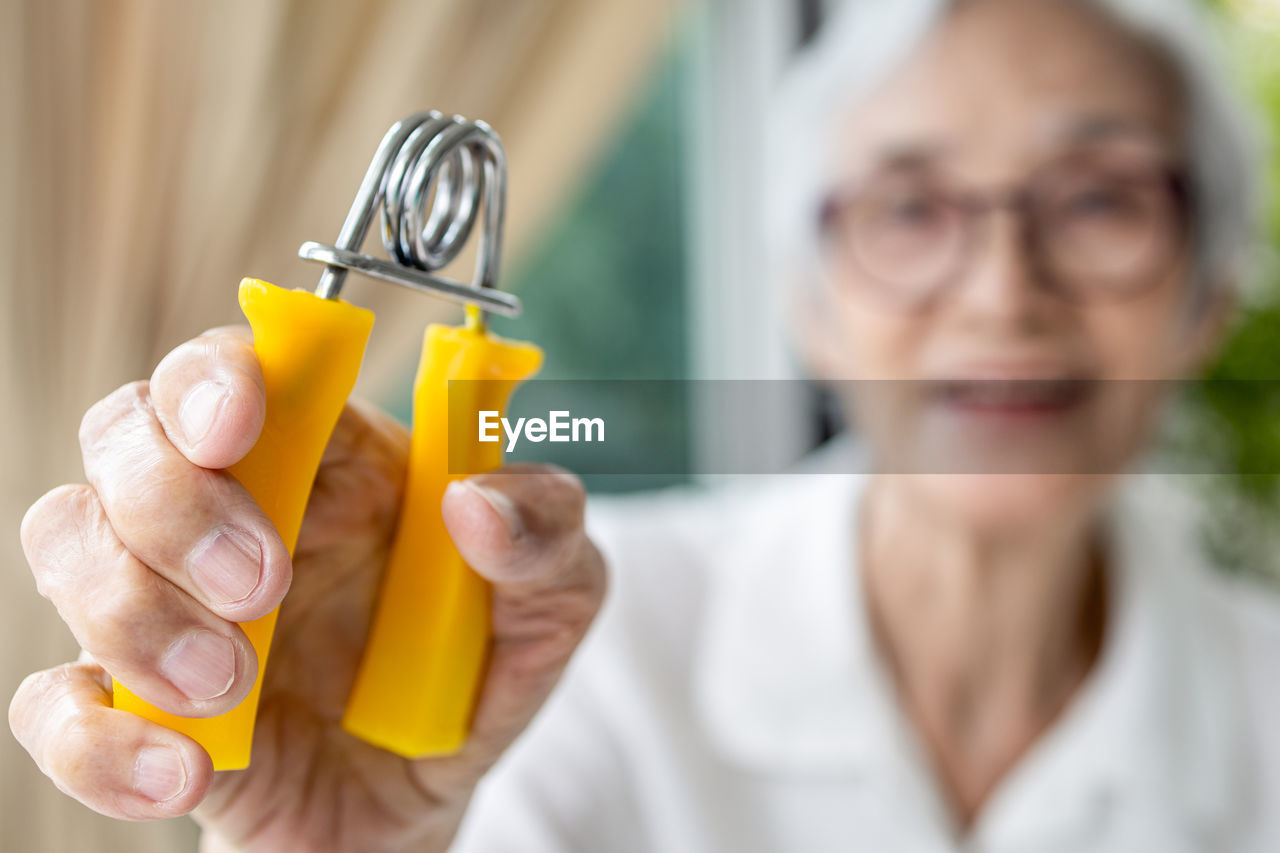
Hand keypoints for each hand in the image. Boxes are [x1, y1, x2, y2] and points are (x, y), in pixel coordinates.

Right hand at [9, 327, 605, 851]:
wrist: (420, 798)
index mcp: (328, 455)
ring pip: (66, 542)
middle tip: (262, 582)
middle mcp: (229, 507)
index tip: (238, 421)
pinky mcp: (131, 705)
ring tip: (233, 685)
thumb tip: (477, 502)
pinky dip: (96, 738)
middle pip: (125, 432)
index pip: (238, 365)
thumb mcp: (555, 595)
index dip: (217, 374)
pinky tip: (185, 769)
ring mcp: (166, 601)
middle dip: (172, 498)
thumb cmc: (474, 668)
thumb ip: (547, 530)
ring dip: (132, 611)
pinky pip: (53, 703)